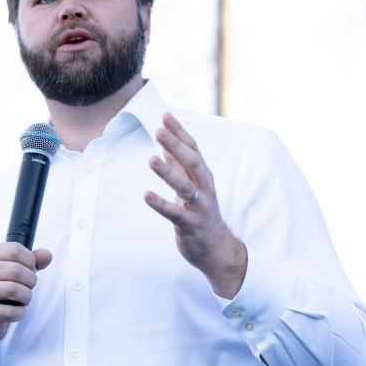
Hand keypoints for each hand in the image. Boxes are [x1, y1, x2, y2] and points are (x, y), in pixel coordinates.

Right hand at [0, 242, 52, 365]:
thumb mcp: (13, 269)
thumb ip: (32, 260)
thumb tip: (47, 255)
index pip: (15, 250)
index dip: (30, 260)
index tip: (30, 269)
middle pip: (16, 270)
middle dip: (30, 280)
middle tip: (28, 287)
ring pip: (14, 289)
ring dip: (26, 296)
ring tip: (23, 298)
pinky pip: (11, 311)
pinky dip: (20, 312)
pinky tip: (16, 310)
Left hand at [144, 112, 246, 298]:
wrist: (218, 250)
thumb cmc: (201, 213)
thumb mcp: (191, 184)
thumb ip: (178, 163)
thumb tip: (166, 139)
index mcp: (203, 176)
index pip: (193, 149)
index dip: (180, 132)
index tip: (165, 116)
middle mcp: (204, 188)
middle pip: (192, 163)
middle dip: (176, 146)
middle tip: (159, 130)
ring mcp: (200, 207)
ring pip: (185, 187)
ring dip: (168, 173)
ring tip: (151, 160)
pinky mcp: (192, 225)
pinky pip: (176, 214)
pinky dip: (162, 204)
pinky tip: (146, 196)